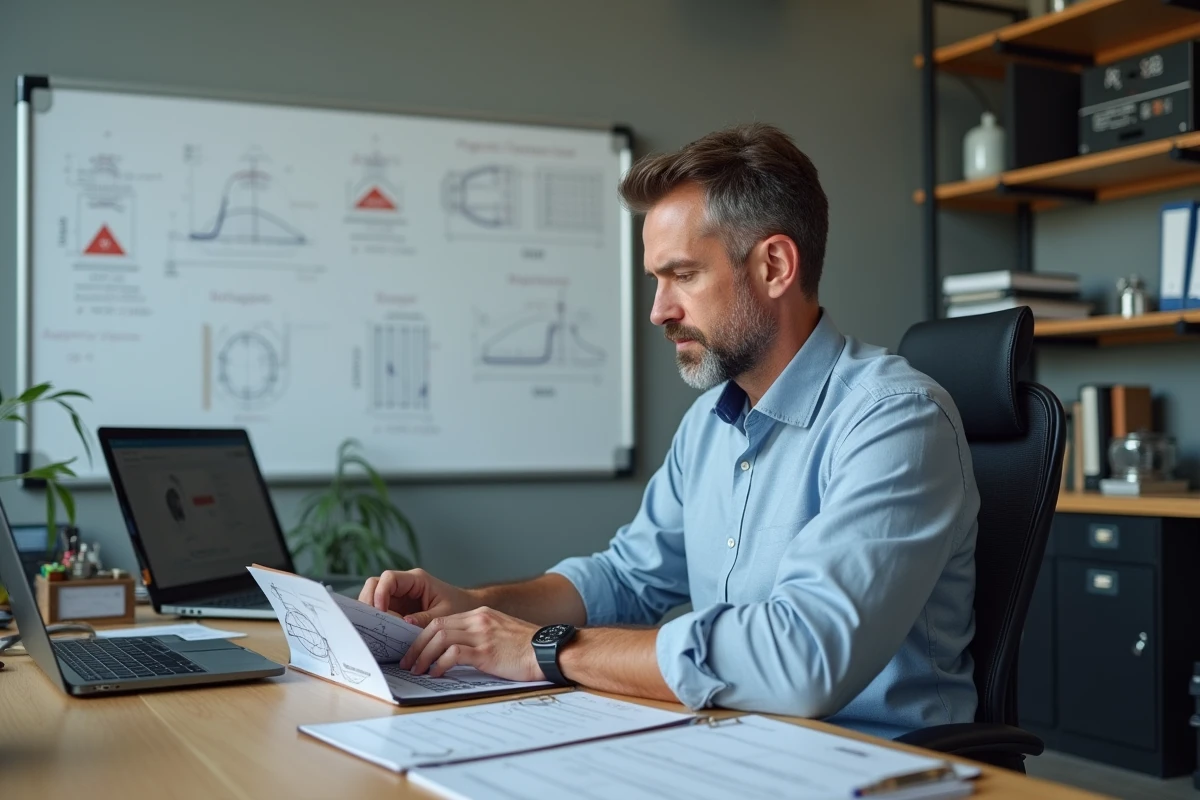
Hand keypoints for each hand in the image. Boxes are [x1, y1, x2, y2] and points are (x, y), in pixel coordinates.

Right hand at [358, 568, 477, 626]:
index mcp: (416, 580)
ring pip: (373, 599)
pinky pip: (380, 612)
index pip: (388, 578)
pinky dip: (377, 621)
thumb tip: (404, 623)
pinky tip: (380, 634)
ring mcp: (398, 598)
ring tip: (374, 630)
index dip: (380, 592)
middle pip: (374, 586)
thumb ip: (425, 618)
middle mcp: (403, 586)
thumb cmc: (460, 607)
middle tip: (370, 623)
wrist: (468, 610)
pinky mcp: (397, 610)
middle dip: (369, 603)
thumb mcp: (445, 614)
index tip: (380, 611)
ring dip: (371, 613)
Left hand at [398, 606, 542, 681]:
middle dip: (417, 645)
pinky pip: (453, 654)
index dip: (423, 636)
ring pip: (440, 638)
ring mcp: (482, 634)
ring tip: (417, 670)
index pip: (442, 621)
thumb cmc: (528, 649)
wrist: (549, 651)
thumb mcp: (501, 635)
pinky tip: (436, 674)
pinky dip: (440, 664)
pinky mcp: (486, 651)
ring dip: (423, 655)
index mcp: (481, 615)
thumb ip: (480, 638)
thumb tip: (457, 654)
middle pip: (435, 627)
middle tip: (408, 662)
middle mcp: (479, 620)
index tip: (414, 650)